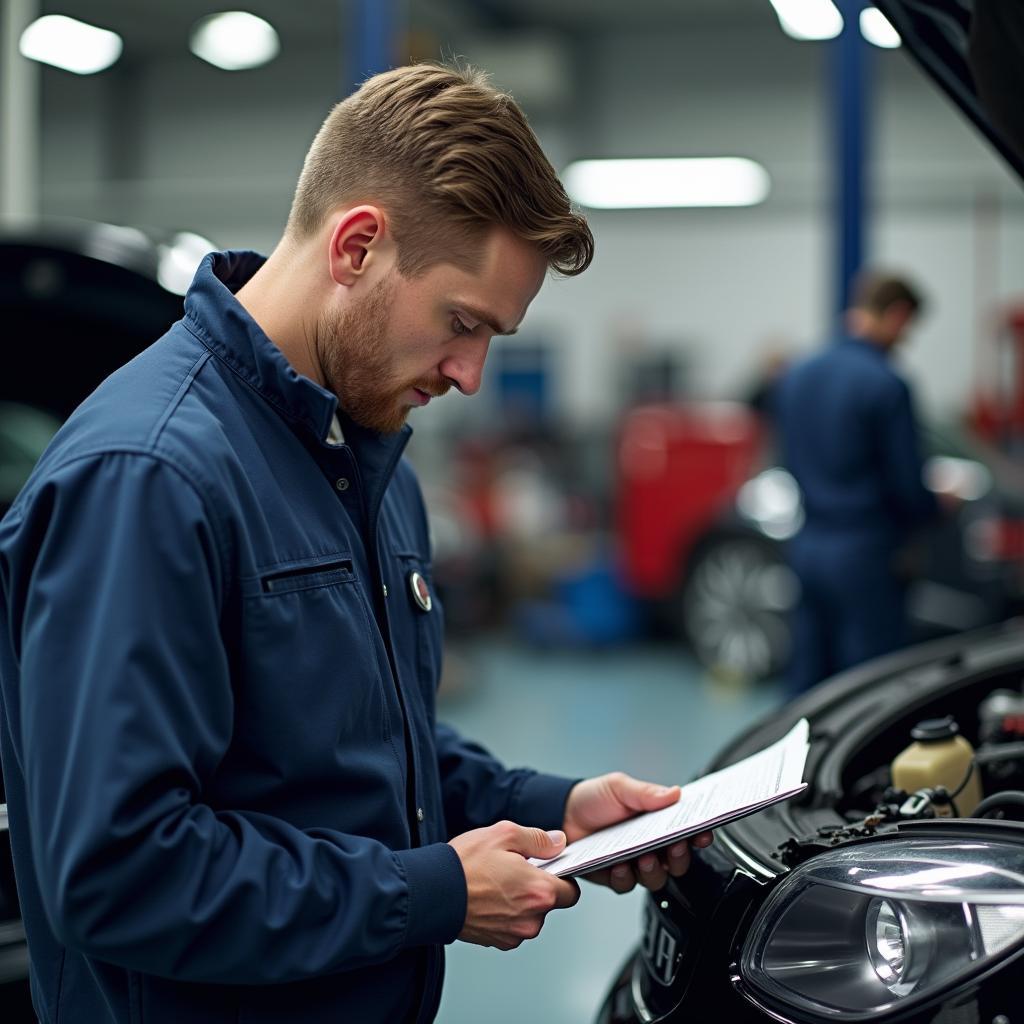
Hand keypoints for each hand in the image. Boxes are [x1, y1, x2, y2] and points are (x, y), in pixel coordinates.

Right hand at [449, 821, 579, 949]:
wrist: (430, 892)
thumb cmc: (465, 864)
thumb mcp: (504, 834)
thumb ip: (538, 839)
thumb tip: (559, 842)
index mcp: (539, 892)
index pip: (571, 891)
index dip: (562, 876)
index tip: (548, 867)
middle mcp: (531, 919)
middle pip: (549, 903)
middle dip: (536, 887)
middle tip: (514, 868)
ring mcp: (514, 934)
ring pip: (529, 915)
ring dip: (520, 900)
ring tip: (495, 881)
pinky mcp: (497, 942)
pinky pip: (512, 925)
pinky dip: (505, 913)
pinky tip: (487, 896)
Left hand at [563, 772, 713, 892]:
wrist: (560, 814)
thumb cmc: (593, 799)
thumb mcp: (619, 787)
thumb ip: (645, 793)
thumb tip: (674, 793)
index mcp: (657, 821)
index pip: (687, 830)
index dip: (700, 834)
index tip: (702, 833)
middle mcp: (651, 845)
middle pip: (679, 860)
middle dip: (680, 856)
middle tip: (674, 847)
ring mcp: (634, 863)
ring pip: (657, 878)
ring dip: (654, 870)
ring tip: (643, 858)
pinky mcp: (615, 876)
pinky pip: (627, 885)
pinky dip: (625, 877)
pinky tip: (618, 865)